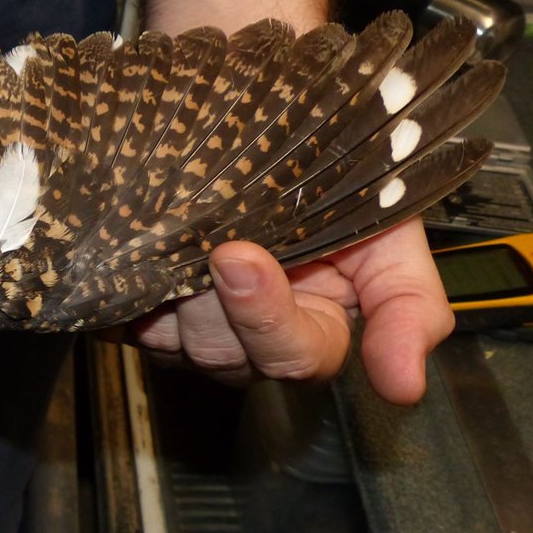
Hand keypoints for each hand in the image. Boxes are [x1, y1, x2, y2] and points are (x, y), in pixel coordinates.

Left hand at [125, 219, 452, 404]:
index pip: (294, 355)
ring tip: (170, 232)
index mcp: (314, 334)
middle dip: (213, 298)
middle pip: (224, 353)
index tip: (240, 258)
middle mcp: (249, 344)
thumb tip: (404, 387)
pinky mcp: (138, 314)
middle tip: (210, 242)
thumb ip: (409, 306)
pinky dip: (124, 291)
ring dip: (168, 288)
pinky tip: (129, 253)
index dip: (266, 317)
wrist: (272, 144)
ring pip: (170, 340)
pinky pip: (123, 322)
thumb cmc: (338, 188)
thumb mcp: (394, 235)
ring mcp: (190, 332)